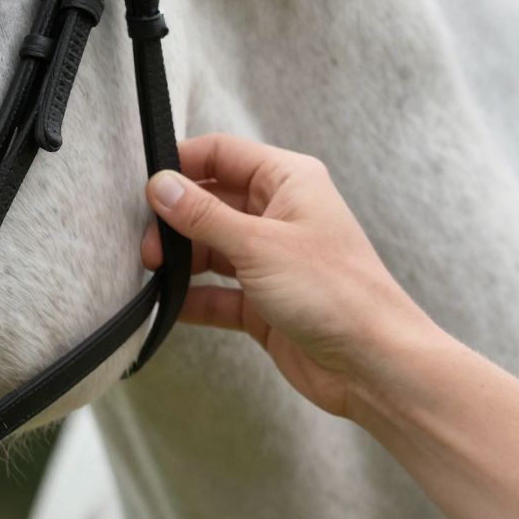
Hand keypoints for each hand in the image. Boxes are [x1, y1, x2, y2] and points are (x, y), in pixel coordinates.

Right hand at [142, 134, 437, 418]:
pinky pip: (216, 292)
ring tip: (150, 273)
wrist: (373, 364)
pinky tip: (165, 306)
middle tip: (146, 246)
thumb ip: (204, 215)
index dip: (182, 165)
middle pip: (210, 201)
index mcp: (289, 182)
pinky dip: (191, 298)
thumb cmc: (336, 293)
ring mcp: (270, 260)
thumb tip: (161, 186)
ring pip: (209, 248)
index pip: (223, 154)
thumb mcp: (259, 245)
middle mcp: (279, 215)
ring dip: (179, 260)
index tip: (145, 188)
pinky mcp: (263, 303)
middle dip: (174, 220)